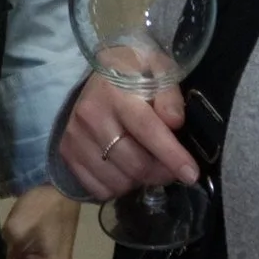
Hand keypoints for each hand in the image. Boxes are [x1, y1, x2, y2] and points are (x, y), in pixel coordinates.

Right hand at [57, 76, 197, 206]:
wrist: (93, 77)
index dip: (172, 155)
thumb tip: (174, 123)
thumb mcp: (157, 69)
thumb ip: (169, 95)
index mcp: (115, 91)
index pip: (147, 129)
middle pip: (135, 163)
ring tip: (146, 163)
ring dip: (140, 181)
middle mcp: (91, 116)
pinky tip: (124, 168)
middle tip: (172, 168)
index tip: (191, 174)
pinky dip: (119, 187)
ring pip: (119, 181)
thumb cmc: (132, 73)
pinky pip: (100, 189)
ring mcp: (75, 137)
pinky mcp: (67, 153)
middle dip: (161, 172)